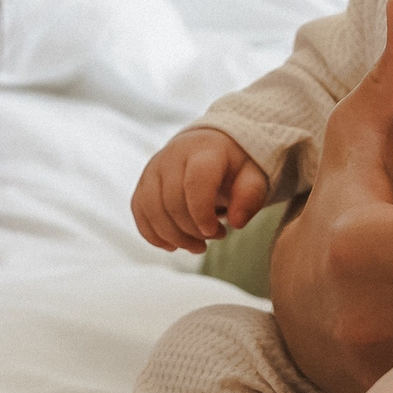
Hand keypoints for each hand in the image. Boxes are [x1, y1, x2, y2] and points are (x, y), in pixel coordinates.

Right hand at [132, 127, 269, 251]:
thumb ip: (250, 197)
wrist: (211, 146)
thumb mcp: (253, 177)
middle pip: (172, 201)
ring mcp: (154, 168)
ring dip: (174, 237)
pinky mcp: (144, 182)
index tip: (218, 232)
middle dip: (193, 230)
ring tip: (199, 246)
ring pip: (151, 209)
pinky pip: (139, 211)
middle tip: (218, 237)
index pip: (195, 182)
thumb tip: (236, 223)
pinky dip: (153, 235)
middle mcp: (173, 155)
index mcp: (204, 150)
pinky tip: (173, 245)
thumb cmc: (235, 166)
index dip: (202, 213)